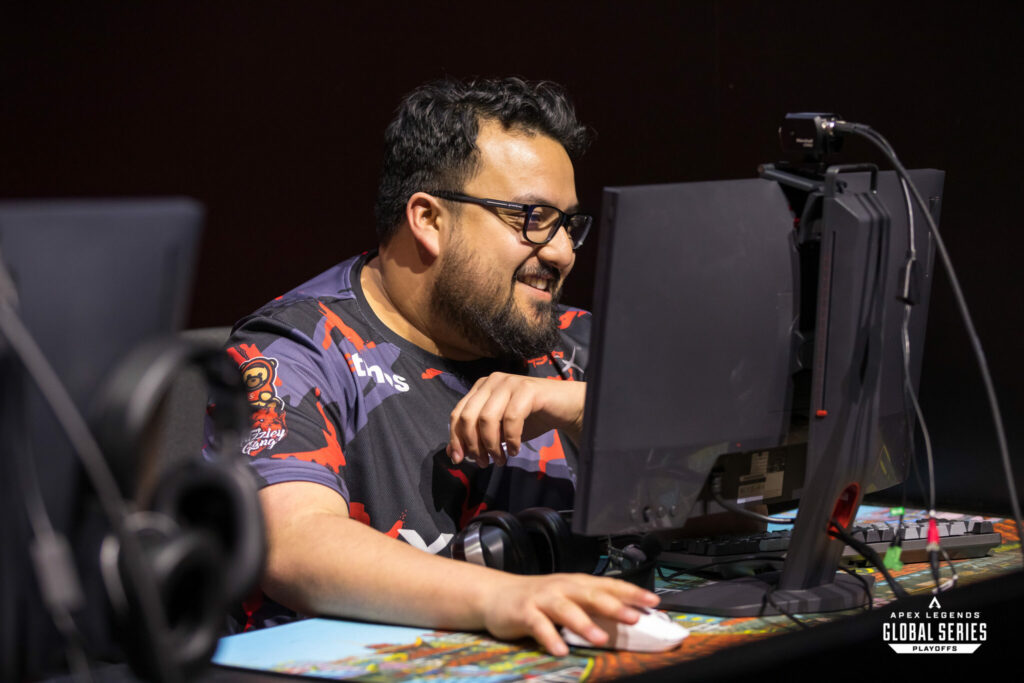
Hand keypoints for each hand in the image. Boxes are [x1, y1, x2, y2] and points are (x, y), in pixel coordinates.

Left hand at [447, 373, 584, 466]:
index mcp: (481, 388)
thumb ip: (476, 439)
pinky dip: (511, 439)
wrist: (565, 407)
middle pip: (468, 416)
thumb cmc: (531, 418)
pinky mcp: (527, 389)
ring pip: (487, 418)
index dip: (455, 438)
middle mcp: (492, 381)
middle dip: (473, 445)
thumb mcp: (499, 432)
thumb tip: (452, 454)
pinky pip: (511, 418)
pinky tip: (516, 450)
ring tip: (501, 460)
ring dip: (492, 446)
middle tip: (483, 463)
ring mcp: (509, 382)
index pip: (457, 413)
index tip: (459, 460)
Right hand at [479, 572, 659, 655]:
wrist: (497, 594)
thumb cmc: (538, 599)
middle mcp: (563, 588)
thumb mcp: (568, 599)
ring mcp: (543, 599)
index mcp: (577, 584)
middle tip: (634, 617)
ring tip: (600, 639)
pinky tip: (560, 650)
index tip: (654, 602)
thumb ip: (593, 607)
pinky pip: (539, 626)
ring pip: (566, 609)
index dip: (632, 592)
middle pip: (591, 594)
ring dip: (584, 623)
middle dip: (614, 606)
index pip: (609, 585)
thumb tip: (629, 619)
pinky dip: (550, 638)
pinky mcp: (524, 613)